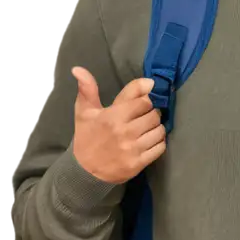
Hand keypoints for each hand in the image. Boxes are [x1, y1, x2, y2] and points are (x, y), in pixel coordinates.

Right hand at [70, 67, 166, 183]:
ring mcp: (133, 148)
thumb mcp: (84, 112)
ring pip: (159, 130)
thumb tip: (78, 68)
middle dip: (151, 114)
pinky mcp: (139, 163)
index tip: (140, 104)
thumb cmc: (86, 138)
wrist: (84, 172)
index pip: (144, 100)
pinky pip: (160, 147)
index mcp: (112, 116)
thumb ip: (87, 88)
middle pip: (154, 114)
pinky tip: (148, 141)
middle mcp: (124, 131)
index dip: (144, 101)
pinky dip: (158, 143)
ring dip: (156, 128)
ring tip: (146, 130)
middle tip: (142, 118)